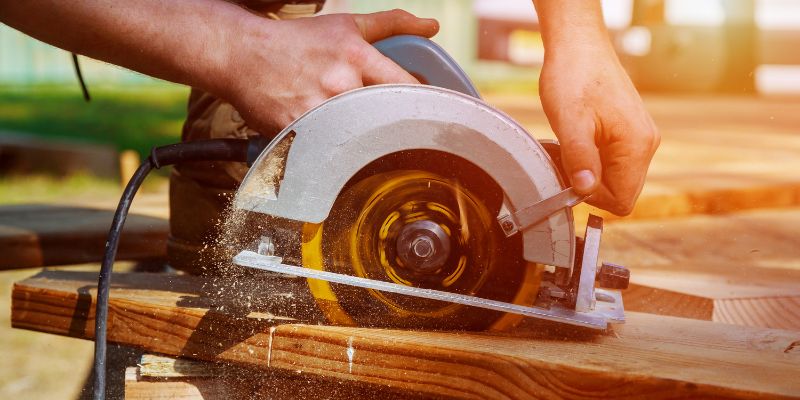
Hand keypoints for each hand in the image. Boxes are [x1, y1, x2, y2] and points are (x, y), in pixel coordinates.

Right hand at [218, 10, 438, 133]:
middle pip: (388, 119)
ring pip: (360, 139)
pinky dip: (335, 154)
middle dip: (396, 128)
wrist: (243, 55)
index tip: (425, 115)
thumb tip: (433, 27)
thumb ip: (392, 24)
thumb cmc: (297, 41)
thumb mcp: (346, 25)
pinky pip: (328, 151)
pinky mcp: (299, 132)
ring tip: (361, 141)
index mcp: (357, 57)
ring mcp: (320, 111)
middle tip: (400, 135)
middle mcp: (341, 84)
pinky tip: (335, 150)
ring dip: (366, 144)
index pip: (407, 88)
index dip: (422, 105)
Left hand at [538, 43, 658, 214]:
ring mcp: (641, 136)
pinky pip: (615, 161)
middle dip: (592, 185)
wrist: (579, 45)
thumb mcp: (569, 122)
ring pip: (616, 176)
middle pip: (622, 191)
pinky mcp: (630, 130)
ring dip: (591, 170)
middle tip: (567, 160)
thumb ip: (579, 159)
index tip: (571, 176)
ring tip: (572, 145)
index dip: (593, 198)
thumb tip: (585, 190)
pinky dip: (594, 158)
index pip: (623, 200)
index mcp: (637, 145)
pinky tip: (579, 139)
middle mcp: (647, 143)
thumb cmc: (574, 77)